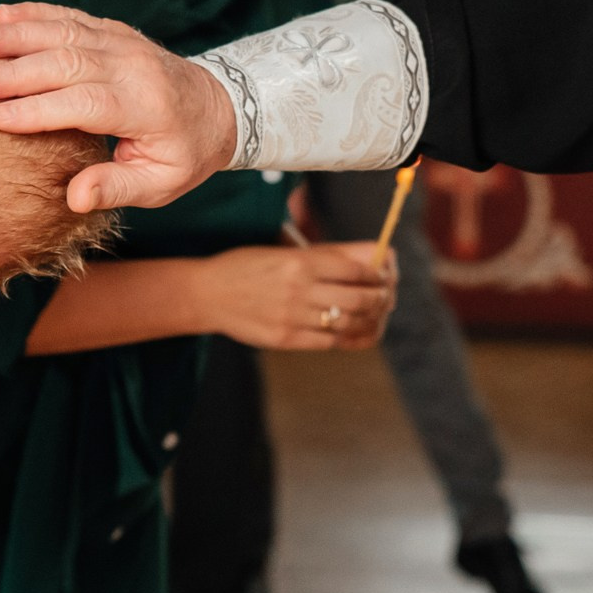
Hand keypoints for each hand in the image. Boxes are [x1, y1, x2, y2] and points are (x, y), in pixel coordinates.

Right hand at [0, 4, 237, 213]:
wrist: (219, 108)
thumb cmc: (184, 153)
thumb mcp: (161, 184)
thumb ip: (116, 188)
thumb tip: (74, 198)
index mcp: (145, 107)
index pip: (86, 105)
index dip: (40, 111)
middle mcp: (133, 67)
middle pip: (68, 63)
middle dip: (16, 71)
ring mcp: (124, 43)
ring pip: (66, 32)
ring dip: (18, 34)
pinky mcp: (115, 31)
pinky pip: (73, 16)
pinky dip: (39, 13)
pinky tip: (6, 13)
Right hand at [195, 242, 396, 350]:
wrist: (208, 293)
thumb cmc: (247, 265)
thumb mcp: (281, 250)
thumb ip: (319, 258)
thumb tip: (364, 263)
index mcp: (300, 261)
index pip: (355, 270)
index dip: (376, 275)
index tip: (383, 276)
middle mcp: (299, 289)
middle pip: (358, 298)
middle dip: (379, 299)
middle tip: (385, 298)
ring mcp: (292, 317)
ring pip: (347, 322)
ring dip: (368, 320)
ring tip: (374, 315)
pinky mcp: (285, 339)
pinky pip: (328, 342)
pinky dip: (347, 337)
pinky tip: (355, 332)